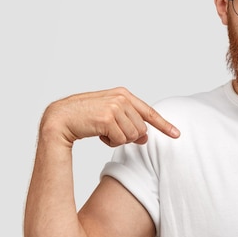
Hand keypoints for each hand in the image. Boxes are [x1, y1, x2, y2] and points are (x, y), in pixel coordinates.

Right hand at [42, 87, 179, 146]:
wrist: (61, 118)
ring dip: (118, 139)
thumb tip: (145, 137)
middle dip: (128, 136)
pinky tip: (98, 133)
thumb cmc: (84, 117)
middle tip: (110, 132)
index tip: (176, 134)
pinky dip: (110, 142)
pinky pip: (120, 140)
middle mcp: (122, 98)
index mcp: (123, 94)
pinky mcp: (108, 118)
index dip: (164, 124)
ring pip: (132, 136)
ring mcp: (115, 107)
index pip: (149, 112)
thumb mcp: (110, 117)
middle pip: (141, 129)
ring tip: (102, 131)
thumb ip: (129, 123)